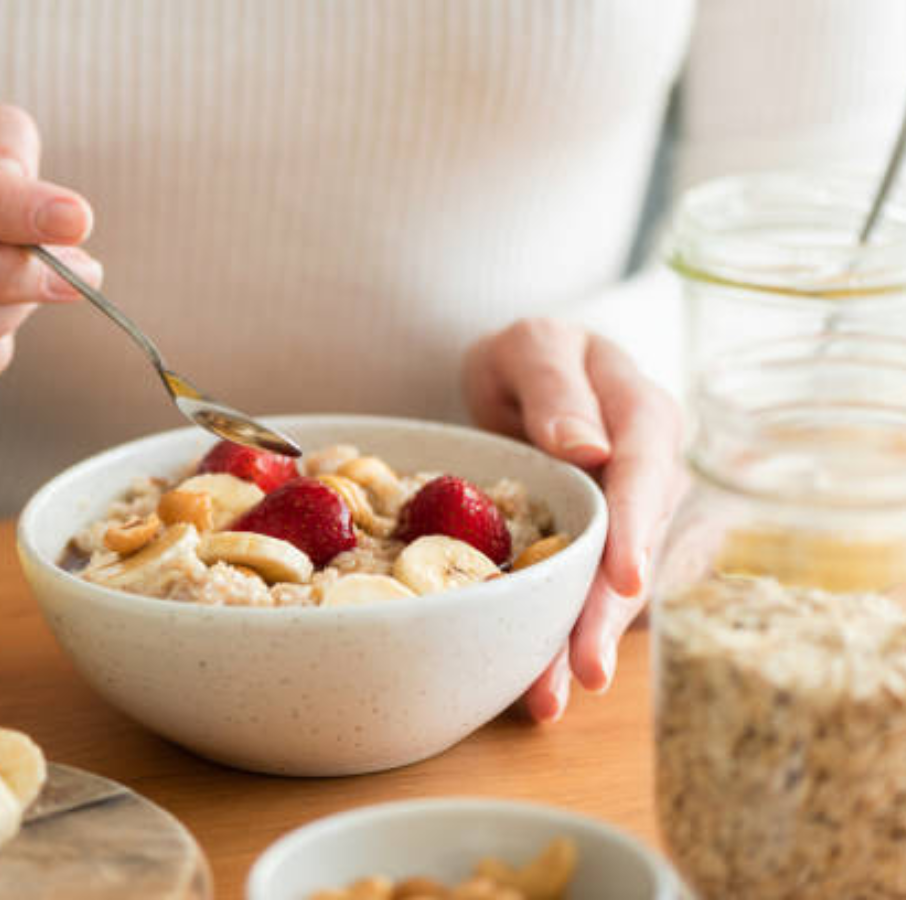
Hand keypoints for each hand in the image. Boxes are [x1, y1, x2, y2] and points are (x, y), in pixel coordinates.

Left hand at [462, 318, 683, 721]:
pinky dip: (561, 637)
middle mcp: (649, 475)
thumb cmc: (531, 355)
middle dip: (609, 613)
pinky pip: (586, 595)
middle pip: (636, 548)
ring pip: (613, 586)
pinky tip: (538, 683)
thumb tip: (589, 447)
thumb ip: (555, 385)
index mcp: (643, 416)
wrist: (524, 377)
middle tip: (586, 670)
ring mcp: (628, 519)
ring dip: (583, 642)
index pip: (646, 474)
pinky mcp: (600, 550)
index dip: (637, 528)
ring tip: (549, 699)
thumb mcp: (532, 345)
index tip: (624, 579)